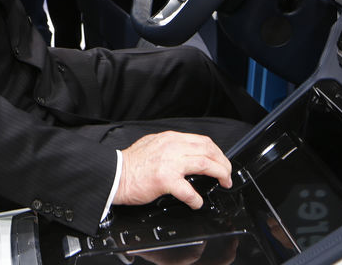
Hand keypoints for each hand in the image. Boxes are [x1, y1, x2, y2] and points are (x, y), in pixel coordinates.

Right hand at [114, 130, 232, 208]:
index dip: (217, 152)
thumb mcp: (152, 144)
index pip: (202, 140)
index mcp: (169, 138)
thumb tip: (187, 154)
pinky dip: (196, 199)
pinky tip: (196, 203)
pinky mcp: (165, 179)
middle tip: (227, 174)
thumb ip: (170, 146)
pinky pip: (189, 191)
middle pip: (209, 150)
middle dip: (223, 163)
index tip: (220, 161)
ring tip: (223, 183)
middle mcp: (171, 146)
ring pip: (206, 164)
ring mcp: (169, 162)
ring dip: (220, 175)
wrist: (114, 175)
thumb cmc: (130, 164)